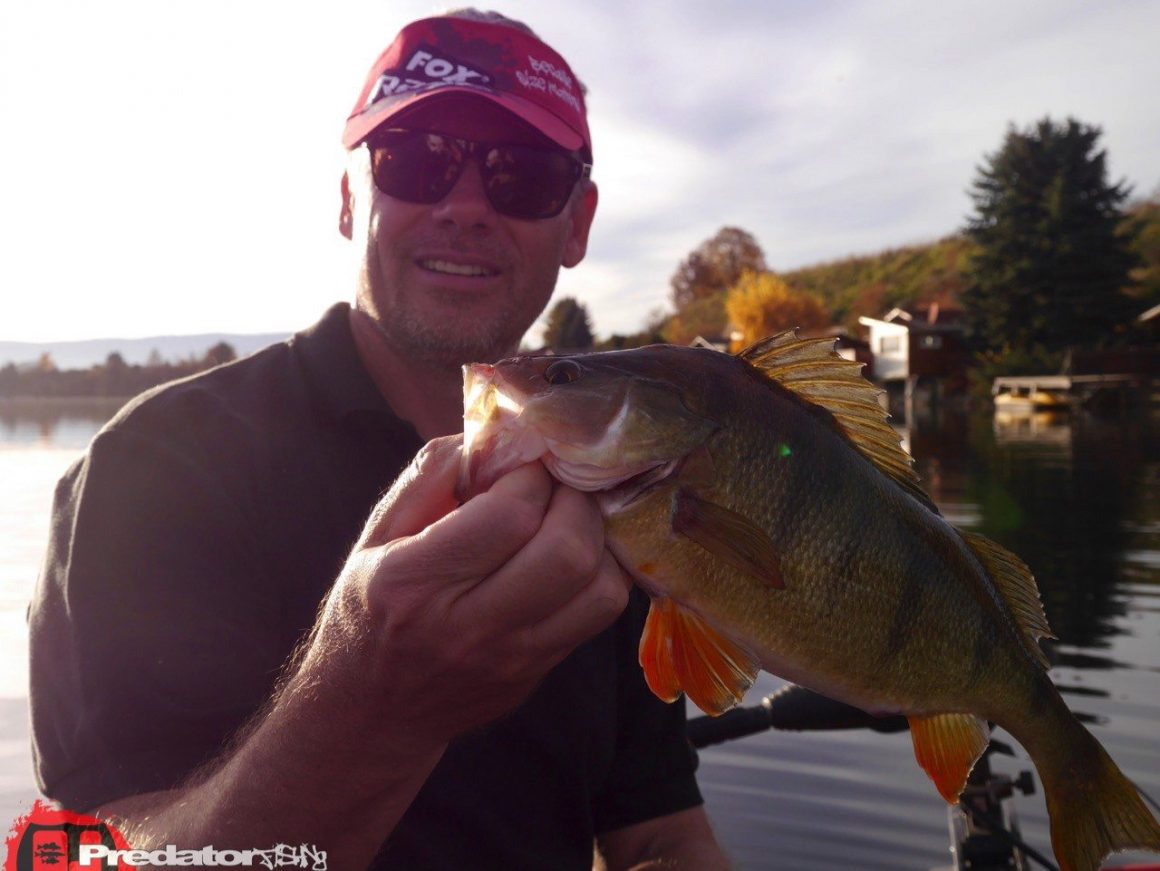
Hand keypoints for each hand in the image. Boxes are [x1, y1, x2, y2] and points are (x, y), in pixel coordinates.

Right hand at [322, 435, 630, 748]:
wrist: (371, 713)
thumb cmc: (371, 608)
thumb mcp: (377, 534)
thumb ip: (431, 476)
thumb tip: (495, 433)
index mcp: (414, 582)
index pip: (509, 516)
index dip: (531, 476)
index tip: (525, 465)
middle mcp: (466, 627)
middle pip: (566, 553)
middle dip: (575, 501)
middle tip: (558, 487)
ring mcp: (510, 659)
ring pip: (599, 589)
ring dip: (597, 540)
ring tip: (569, 520)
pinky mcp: (538, 674)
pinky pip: (600, 616)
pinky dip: (600, 573)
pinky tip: (573, 556)